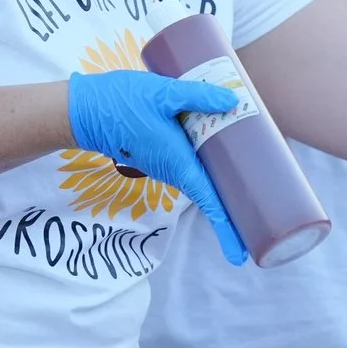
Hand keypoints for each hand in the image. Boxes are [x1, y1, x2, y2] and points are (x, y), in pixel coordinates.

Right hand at [65, 70, 249, 264]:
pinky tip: (227, 147)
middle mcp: (174, 170)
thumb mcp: (162, 94)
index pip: (209, 202)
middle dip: (233, 212)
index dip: (226, 227)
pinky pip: (192, 164)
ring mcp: (167, 164)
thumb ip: (197, 96)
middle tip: (263, 222)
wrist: (83, 111)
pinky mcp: (162, 154)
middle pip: (210, 196)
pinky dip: (211, 163)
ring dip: (224, 184)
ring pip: (202, 178)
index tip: (240, 254)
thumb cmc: (120, 103)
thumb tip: (233, 100)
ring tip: (256, 183)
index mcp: (178, 163)